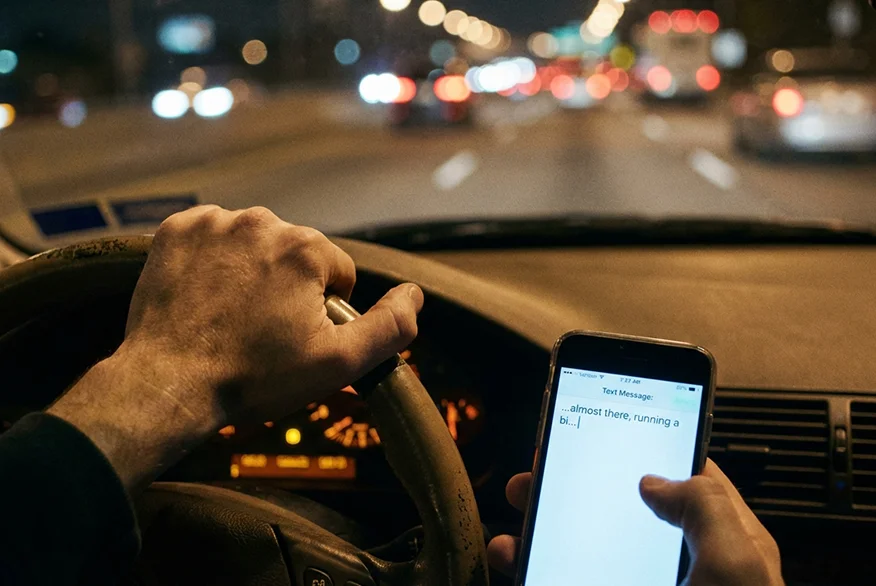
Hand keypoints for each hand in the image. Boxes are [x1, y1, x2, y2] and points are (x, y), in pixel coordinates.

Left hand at [50, 205, 422, 489]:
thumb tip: (416, 294)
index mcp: (307, 248)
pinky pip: (212, 237)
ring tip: (230, 315)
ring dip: (251, 271)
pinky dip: (213, 260)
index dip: (325, 310)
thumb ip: (390, 327)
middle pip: (296, 253)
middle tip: (262, 330)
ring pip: (255, 243)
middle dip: (288, 287)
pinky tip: (205, 295)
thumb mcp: (339, 363)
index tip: (296, 337)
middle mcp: (263, 220)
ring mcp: (214, 222)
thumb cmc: (254, 376)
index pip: (338, 272)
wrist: (167, 383)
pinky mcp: (176, 230)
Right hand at [487, 460, 783, 585]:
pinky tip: (513, 554)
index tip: (608, 425)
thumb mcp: (737, 562)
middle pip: (625, 506)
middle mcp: (677, 564)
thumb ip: (705, 506)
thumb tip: (655, 478)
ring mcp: (637, 584)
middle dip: (582, 479)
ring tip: (520, 502)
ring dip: (549, 519)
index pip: (687, 478)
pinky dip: (533, 563)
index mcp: (719, 542)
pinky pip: (563, 577)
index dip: (650, 447)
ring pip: (587, 543)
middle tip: (547, 460)